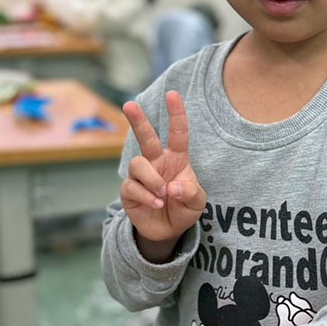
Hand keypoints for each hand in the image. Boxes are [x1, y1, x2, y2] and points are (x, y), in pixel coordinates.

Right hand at [121, 91, 205, 251]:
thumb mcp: (197, 203)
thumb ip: (191, 193)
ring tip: (162, 195)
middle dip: (138, 120)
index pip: (177, 133)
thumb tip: (172, 187)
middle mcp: (156, 162)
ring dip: (152, 179)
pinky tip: (157, 204)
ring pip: (138, 164)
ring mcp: (141, 176)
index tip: (173, 94)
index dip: (176, 114)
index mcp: (176, 159)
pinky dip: (147, 196)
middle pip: (146, 137)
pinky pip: (133, 186)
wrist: (168, 231)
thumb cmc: (184, 209)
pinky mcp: (129, 190)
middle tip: (129, 105)